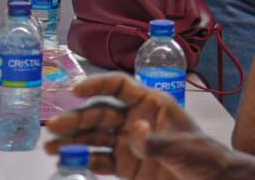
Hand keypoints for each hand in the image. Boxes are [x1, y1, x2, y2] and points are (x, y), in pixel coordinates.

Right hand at [46, 73, 224, 179]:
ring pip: (95, 139)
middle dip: (77, 120)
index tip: (76, 89)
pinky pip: (100, 162)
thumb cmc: (203, 157)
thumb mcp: (180, 147)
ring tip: (50, 147)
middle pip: (100, 114)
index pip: (120, 87)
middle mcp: (136, 120)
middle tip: (54, 127)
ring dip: (73, 141)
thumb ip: (153, 141)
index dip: (98, 85)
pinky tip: (66, 162)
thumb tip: (133, 131)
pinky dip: (84, 161)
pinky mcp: (126, 168)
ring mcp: (129, 144)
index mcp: (151, 104)